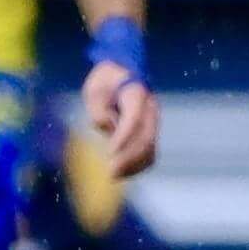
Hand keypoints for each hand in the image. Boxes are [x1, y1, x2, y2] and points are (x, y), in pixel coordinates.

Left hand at [84, 61, 159, 179]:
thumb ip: (98, 108)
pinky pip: (150, 153)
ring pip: (150, 148)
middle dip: (129, 157)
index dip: (124, 137)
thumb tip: (107, 128)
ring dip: (134, 165)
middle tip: (110, 172)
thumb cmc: (106, 81)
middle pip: (145, 138)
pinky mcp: (150, 132)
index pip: (134, 119)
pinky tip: (123, 173)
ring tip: (114, 176)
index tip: (109, 152)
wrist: (124, 73)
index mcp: (137, 94)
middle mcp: (150, 109)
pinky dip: (139, 165)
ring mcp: (153, 121)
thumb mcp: (94, 88)